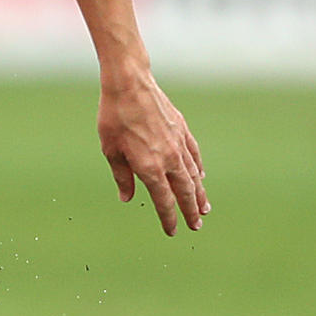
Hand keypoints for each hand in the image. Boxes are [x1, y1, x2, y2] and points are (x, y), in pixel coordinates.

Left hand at [98, 72, 208, 235]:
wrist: (130, 84)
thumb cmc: (114, 117)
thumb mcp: (111, 150)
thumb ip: (122, 177)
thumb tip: (127, 198)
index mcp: (149, 167)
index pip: (163, 201)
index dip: (169, 218)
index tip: (173, 231)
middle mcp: (169, 158)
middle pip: (184, 192)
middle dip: (190, 211)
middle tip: (196, 225)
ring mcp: (178, 143)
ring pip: (193, 175)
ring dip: (200, 193)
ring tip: (205, 208)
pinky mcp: (182, 130)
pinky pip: (194, 154)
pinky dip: (198, 168)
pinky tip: (201, 176)